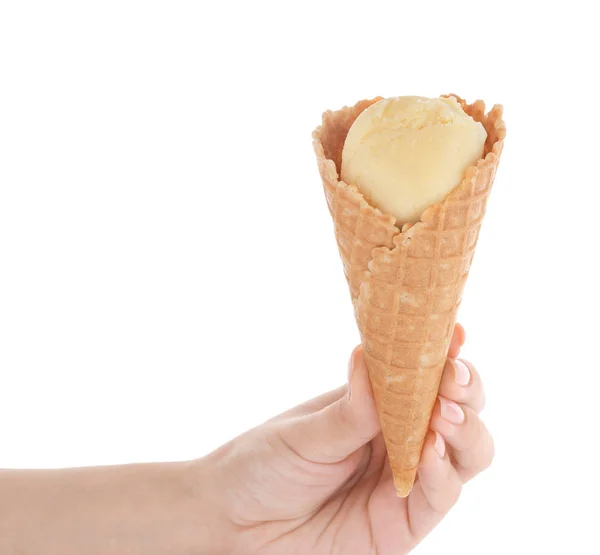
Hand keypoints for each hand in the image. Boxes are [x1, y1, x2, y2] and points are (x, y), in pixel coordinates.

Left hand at [200, 324, 492, 553]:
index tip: (455, 333)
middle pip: (460, 410)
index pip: (424, 375)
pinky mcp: (405, 523)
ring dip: (465, 431)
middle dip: (465, 392)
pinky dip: (443, 474)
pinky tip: (429, 455)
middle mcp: (400, 438)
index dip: (445, 354)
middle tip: (452, 380)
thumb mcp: (307, 433)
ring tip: (443, 417)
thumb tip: (368, 353)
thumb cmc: (266, 464)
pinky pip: (441, 497)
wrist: (239, 524)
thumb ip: (350, 410)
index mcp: (378, 404)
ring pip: (466, 453)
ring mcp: (407, 479)